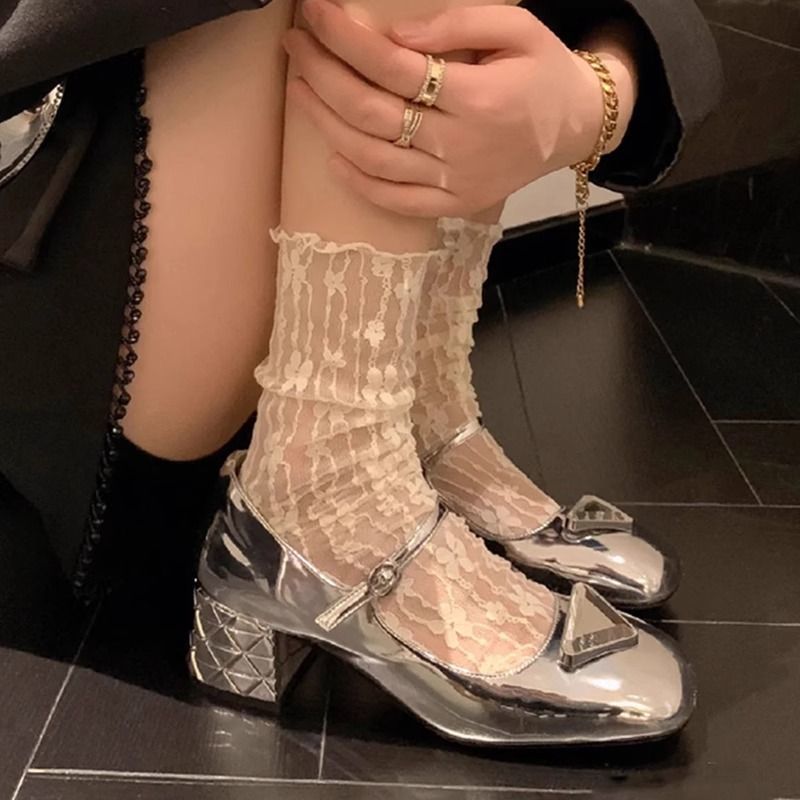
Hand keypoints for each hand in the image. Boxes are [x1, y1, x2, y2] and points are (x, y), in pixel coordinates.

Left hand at [285, 1, 627, 217]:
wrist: (576, 128)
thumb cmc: (544, 72)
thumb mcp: (515, 30)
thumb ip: (456, 24)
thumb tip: (394, 36)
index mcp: (477, 98)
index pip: (392, 67)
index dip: (345, 39)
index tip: (315, 14)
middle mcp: (459, 146)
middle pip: (372, 113)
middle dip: (324, 75)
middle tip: (297, 47)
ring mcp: (454, 183)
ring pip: (374, 158)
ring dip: (328, 124)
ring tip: (302, 89)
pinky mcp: (454, 205)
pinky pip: (396, 201)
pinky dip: (359, 183)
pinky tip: (333, 156)